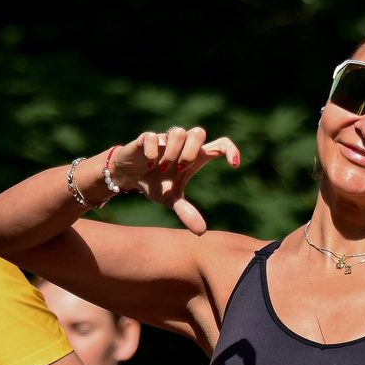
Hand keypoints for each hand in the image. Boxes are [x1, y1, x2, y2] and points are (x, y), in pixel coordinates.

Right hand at [106, 129, 240, 234]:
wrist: (129, 177)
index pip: (220, 144)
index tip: (234, 165)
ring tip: (162, 168)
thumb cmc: (156, 183)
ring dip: (172, 153)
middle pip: (199, 132)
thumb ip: (186, 211)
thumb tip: (202, 232)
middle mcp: (182, 145)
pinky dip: (153, 152)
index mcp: (194, 157)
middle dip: (191, 152)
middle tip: (181, 169)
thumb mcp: (171, 199)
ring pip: (178, 132)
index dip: (230, 149)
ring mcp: (164, 139)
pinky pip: (153, 137)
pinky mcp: (146, 138)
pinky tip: (149, 164)